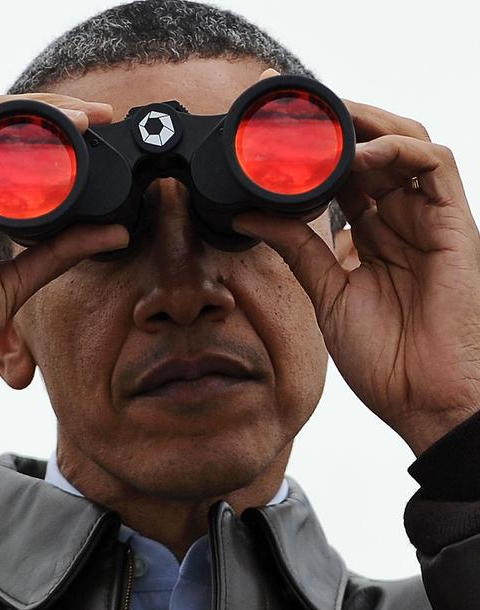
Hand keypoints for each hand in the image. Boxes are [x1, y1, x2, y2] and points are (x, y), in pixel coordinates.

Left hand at [233, 70, 479, 455]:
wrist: (424, 397)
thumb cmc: (385, 357)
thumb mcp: (326, 293)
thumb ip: (297, 248)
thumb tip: (250, 214)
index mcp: (371, 239)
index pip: (345, 178)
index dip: (316, 154)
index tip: (276, 140)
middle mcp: (400, 222)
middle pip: (374, 153)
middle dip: (340, 129)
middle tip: (300, 117)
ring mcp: (429, 220)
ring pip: (407, 145)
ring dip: (369, 128)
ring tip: (330, 123)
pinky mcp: (455, 224)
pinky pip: (436, 164)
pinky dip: (400, 149)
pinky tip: (362, 156)